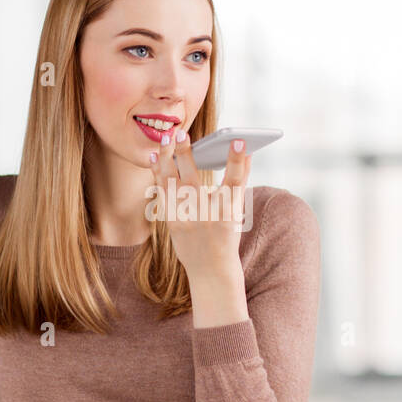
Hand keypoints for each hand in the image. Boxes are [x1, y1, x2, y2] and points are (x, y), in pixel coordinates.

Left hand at [149, 128, 250, 279]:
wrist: (211, 269)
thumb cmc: (226, 234)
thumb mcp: (237, 209)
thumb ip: (240, 179)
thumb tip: (245, 149)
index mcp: (228, 212)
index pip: (234, 182)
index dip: (238, 161)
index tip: (239, 140)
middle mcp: (206, 216)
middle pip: (193, 180)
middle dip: (186, 154)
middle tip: (180, 132)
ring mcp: (185, 220)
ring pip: (172, 184)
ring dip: (166, 159)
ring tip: (165, 138)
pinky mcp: (171, 222)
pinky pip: (163, 192)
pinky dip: (158, 173)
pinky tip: (156, 156)